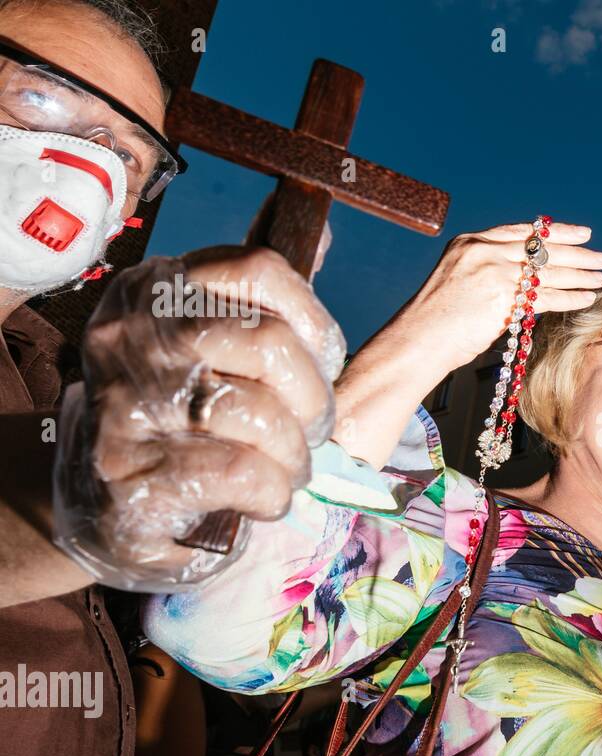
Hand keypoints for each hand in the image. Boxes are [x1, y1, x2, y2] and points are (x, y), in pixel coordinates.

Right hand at [52, 247, 347, 590]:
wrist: (111, 513)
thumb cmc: (190, 430)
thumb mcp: (224, 356)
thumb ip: (270, 304)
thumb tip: (326, 233)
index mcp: (158, 290)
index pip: (261, 270)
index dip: (315, 324)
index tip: (322, 366)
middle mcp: (132, 333)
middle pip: (269, 343)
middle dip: (314, 400)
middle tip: (311, 434)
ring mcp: (123, 400)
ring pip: (255, 412)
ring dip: (294, 455)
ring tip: (285, 471)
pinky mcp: (126, 469)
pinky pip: (238, 470)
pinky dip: (271, 492)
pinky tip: (259, 499)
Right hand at [392, 221, 601, 378]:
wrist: (418, 340)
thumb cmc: (437, 319)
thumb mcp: (459, 280)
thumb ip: (490, 271)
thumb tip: (526, 278)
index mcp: (471, 242)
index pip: (523, 231)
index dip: (556, 232)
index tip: (582, 233)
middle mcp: (483, 252)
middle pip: (542, 248)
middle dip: (577, 253)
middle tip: (601, 256)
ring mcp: (493, 273)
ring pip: (548, 272)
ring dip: (579, 276)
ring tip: (601, 278)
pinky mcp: (502, 299)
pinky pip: (546, 297)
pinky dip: (570, 298)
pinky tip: (586, 299)